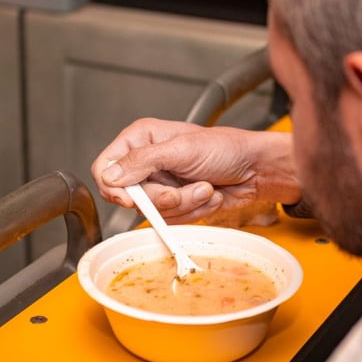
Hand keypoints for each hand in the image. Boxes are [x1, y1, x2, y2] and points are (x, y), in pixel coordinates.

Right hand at [91, 118, 299, 223]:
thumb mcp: (182, 149)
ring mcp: (162, 185)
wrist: (257, 169)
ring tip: (205, 186)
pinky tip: (209, 195)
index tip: (133, 198)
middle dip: (164, 198)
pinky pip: (173, 220)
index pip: (105, 168)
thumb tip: (111, 175)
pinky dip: (195, 212)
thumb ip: (144, 161)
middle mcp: (148, 163)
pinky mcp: (178, 203)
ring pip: (154, 212)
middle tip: (186, 188)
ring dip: (186, 204)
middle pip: (130, 198)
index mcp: (141, 140)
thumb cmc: (227, 148)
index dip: (115, 188)